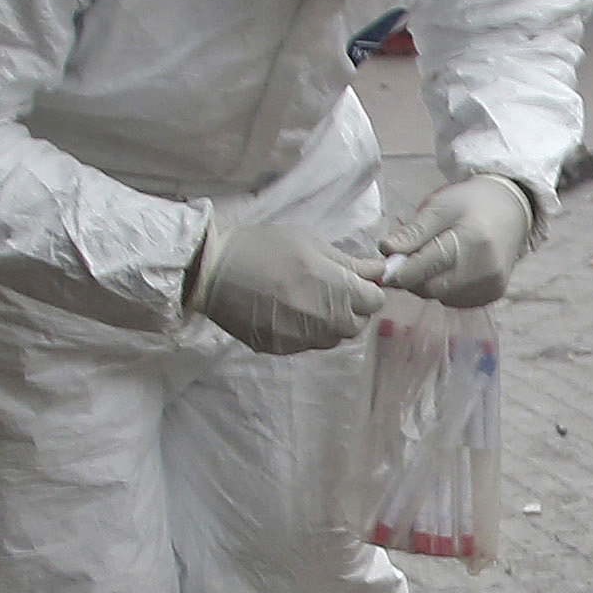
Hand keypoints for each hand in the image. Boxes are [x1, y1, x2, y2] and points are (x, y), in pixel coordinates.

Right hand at [183, 211, 389, 354]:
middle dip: (351, 308)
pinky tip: (287, 311)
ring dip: (330, 322)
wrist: (213, 272)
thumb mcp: (308, 243)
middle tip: (329, 289)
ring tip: (306, 299)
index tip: (353, 281)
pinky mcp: (282, 349)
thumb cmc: (262, 248)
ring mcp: (302, 339)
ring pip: (334, 337)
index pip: (374, 301)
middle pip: (357, 323)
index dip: (367, 289)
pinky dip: (306, 331)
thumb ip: (347, 262)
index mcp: (334, 289)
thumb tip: (378, 271)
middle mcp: (323, 320)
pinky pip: (308, 344)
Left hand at [385, 172, 538, 308]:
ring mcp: (491, 286)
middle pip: (430, 288)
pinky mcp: (492, 295)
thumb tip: (385, 250)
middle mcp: (485, 270)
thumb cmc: (471, 203)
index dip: (398, 271)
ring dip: (427, 283)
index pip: (424, 268)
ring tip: (431, 259)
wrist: (511, 210)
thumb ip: (412, 232)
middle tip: (406, 259)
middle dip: (411, 277)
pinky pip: (454, 300)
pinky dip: (443, 288)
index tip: (382, 268)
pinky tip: (448, 269)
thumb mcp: (439, 207)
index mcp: (471, 242)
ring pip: (440, 297)